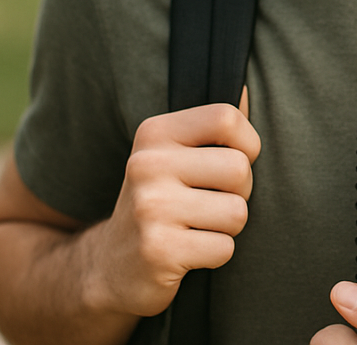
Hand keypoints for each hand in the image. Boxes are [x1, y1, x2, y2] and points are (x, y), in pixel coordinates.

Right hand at [86, 91, 260, 318]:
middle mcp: (148, 165)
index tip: (233, 160)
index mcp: (155, 133)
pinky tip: (189, 251)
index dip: (247, 143)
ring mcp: (150, 208)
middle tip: (213, 202)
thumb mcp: (175, 154)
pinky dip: (216, 254)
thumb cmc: (160, 200)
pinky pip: (224, 249)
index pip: (226, 118)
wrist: (108, 266)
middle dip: (240, 192)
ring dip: (228, 227)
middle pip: (239, 169)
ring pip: (237, 212)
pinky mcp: (158, 252)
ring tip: (199, 226)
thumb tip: (246, 89)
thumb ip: (213, 126)